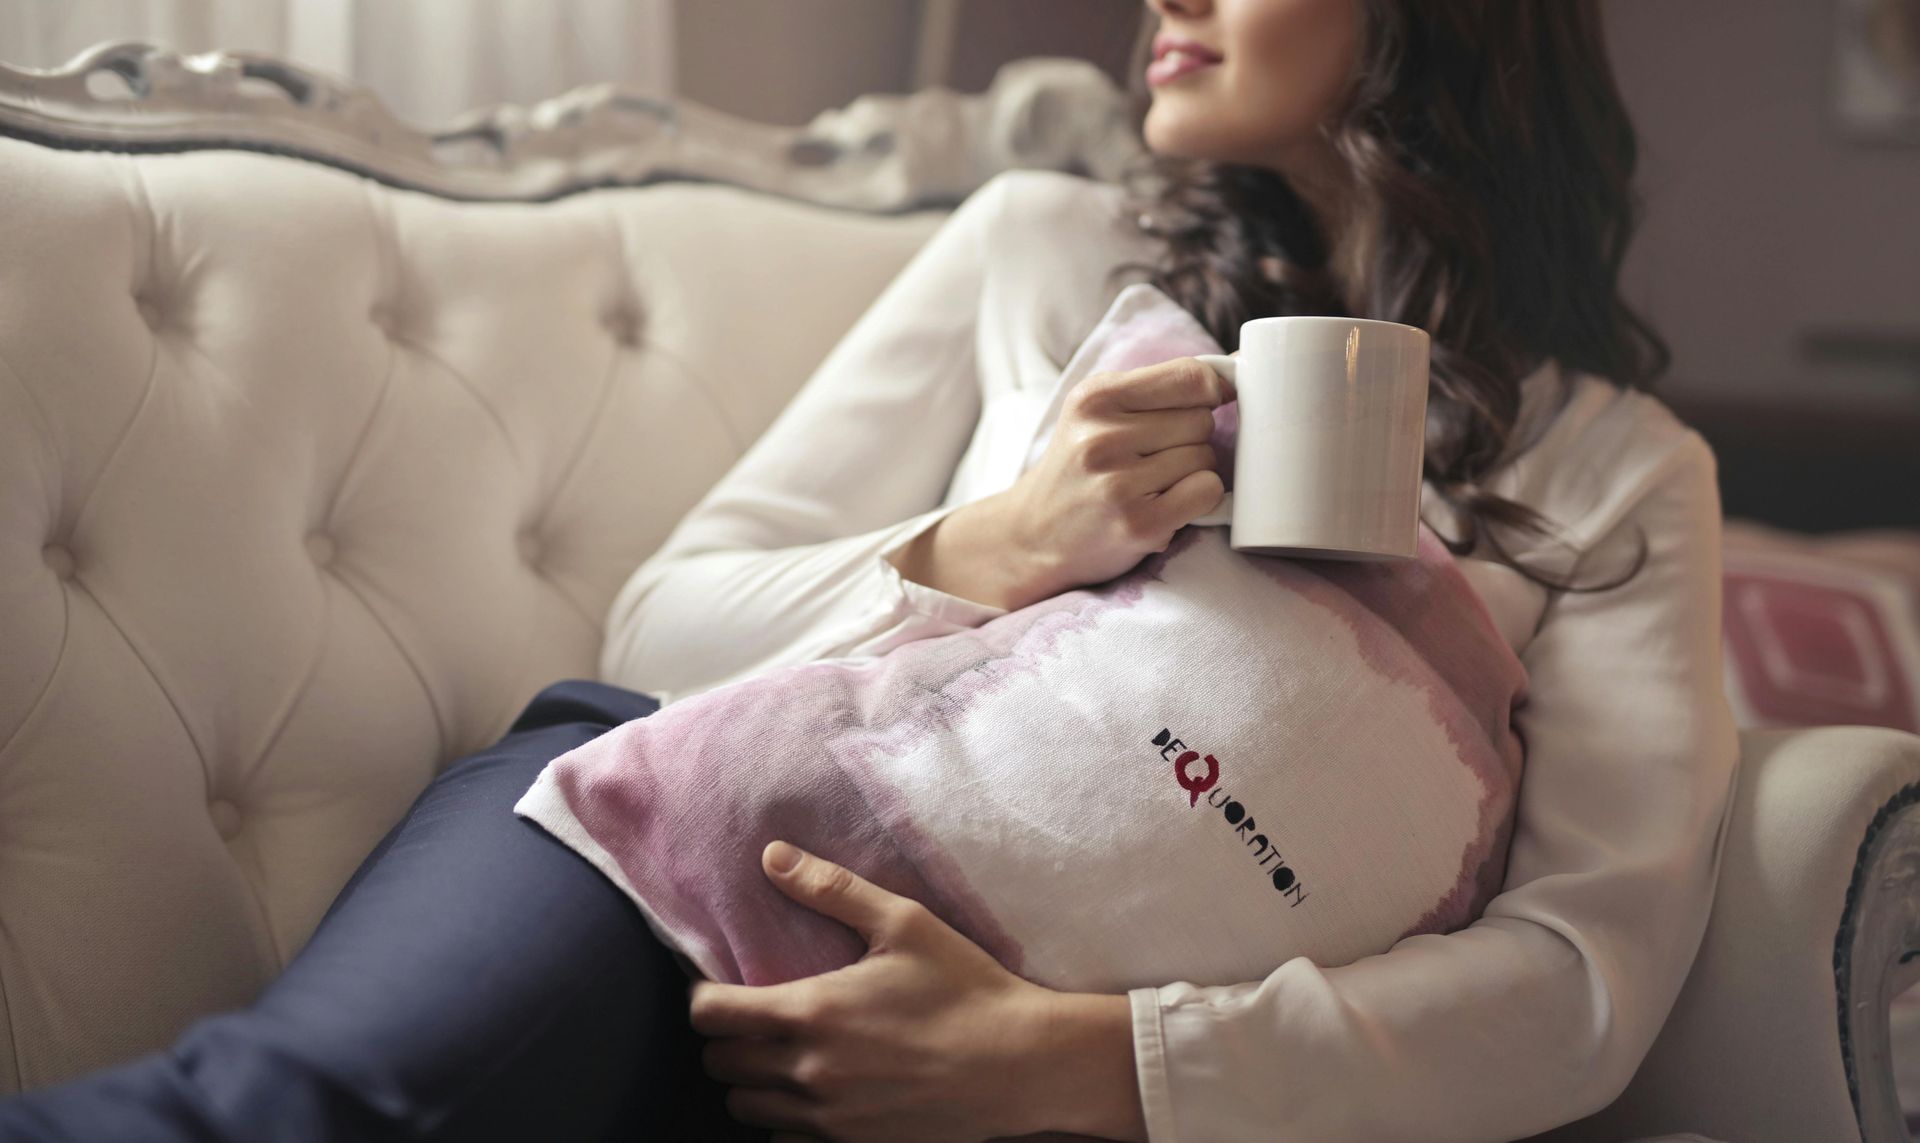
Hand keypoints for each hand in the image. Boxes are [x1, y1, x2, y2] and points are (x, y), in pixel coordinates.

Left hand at [689, 842, 1138, 1141]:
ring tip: (784, 1056)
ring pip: (746, 1108)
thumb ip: (832, 890)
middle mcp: (809, 1072)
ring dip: (753, 1082)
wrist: (1020, 1065)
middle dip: (728, 1039)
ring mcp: (829, 1118)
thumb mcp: (905, 923)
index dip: (705, 999)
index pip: (711, 1015)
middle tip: (758, 1018)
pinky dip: (788, 1119)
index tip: (723, 987)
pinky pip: (786, 1140)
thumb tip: (773, 856)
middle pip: (720, 1065)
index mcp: (812, 1012)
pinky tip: (819, 1093)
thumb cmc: (965, 988)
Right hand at [1003, 356, 1233, 597]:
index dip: (1211, 390)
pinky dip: (1198, 498)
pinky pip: (1207, 492)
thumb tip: (1235, 372)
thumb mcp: (1096, 411)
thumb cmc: (1079, 467)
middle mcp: (1102, 438)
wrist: (1032, 534)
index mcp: (1094, 398)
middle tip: (1155, 457)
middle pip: (1202, 420)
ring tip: (1152, 484)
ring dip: (1192, 472)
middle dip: (1192, 438)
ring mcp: (1119, 484)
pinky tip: (1166, 504)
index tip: (1204, 404)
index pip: (1191, 376)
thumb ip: (1156, 387)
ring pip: (1206, 458)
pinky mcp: (1138, 524)